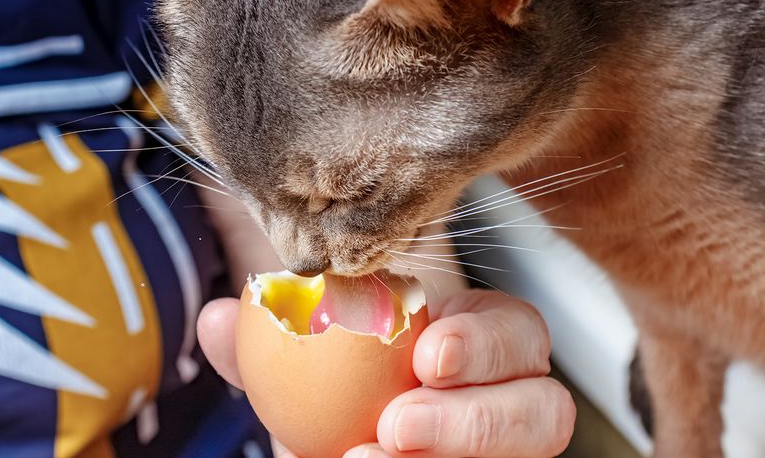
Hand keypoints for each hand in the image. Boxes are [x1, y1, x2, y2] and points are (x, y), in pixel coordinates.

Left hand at [198, 290, 575, 457]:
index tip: (427, 352)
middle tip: (396, 424)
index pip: (519, 333)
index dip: (485, 344)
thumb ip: (271, 336)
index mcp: (481, 346)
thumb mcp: (310, 351)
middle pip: (544, 412)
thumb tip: (220, 320)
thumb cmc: (340, 378)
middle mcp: (504, 403)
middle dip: (477, 419)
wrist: (345, 430)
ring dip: (452, 456)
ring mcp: (495, 449)